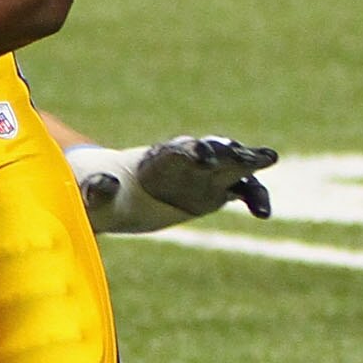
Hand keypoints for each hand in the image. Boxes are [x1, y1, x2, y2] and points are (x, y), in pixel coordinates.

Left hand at [66, 136, 278, 233]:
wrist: (118, 193)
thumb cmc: (102, 190)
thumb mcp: (94, 192)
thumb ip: (98, 189)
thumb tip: (105, 184)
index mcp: (158, 158)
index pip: (178, 150)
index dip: (191, 151)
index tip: (201, 157)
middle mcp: (187, 160)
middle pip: (212, 149)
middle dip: (227, 151)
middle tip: (243, 156)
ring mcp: (207, 173)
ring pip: (235, 164)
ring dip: (250, 161)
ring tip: (269, 159)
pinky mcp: (218, 190)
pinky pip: (243, 190)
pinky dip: (256, 197)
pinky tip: (263, 213)